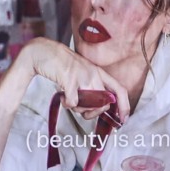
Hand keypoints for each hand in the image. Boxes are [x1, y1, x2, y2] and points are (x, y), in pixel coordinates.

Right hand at [15, 38, 135, 120]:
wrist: (45, 52)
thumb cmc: (62, 65)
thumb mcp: (83, 73)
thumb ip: (93, 87)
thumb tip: (101, 107)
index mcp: (99, 72)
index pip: (120, 90)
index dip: (124, 106)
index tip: (123, 119)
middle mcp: (94, 74)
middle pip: (103, 103)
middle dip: (93, 112)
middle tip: (83, 110)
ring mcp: (82, 77)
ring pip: (88, 105)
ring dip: (78, 108)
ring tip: (70, 99)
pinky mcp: (70, 80)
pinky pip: (73, 103)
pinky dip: (67, 104)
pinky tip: (63, 97)